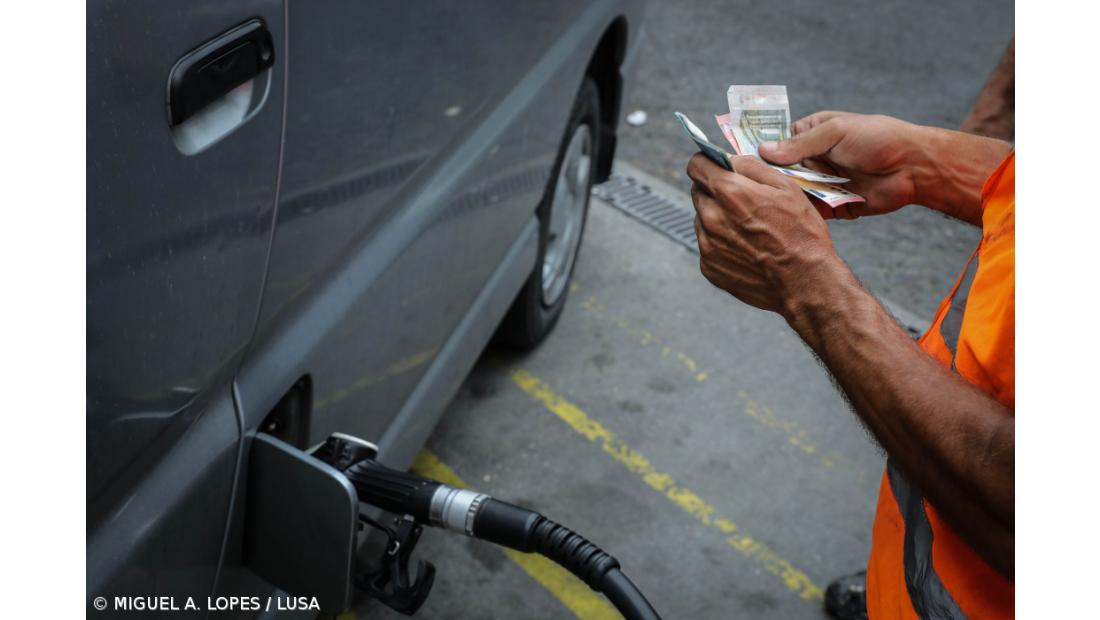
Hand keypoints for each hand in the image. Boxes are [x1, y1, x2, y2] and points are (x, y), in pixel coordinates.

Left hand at [686, 153, 841, 315]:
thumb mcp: (786, 188)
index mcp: (729, 192)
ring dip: (718, 218)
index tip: (716, 167)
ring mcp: (707, 244)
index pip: (696, 166)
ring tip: (748, 228)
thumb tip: (731, 159)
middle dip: (716, 191)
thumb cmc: (801, 234)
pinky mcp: (709, 266)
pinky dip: (721, 243)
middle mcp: (711, 217)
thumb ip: (752, 166)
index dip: (707, 163)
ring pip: (702, 219)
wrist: (805, 282)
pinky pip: (707, 245)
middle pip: (699, 192)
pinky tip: (746, 248)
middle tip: (742, 201)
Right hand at [758, 112, 923, 219]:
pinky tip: (788, 216)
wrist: (914, 167)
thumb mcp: (835, 133)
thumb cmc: (878, 138)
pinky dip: (803, 213)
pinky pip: (811, 211)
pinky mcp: (833, 205)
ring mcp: (822, 183)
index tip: (739, 160)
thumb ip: (799, 144)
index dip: (760, 151)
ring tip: (766, 203)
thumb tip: (763, 150)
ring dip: (786, 196)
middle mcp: (814, 160)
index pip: (777, 142)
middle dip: (770, 178)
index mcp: (812, 135)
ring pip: (793, 193)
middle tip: (750, 186)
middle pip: (781, 171)